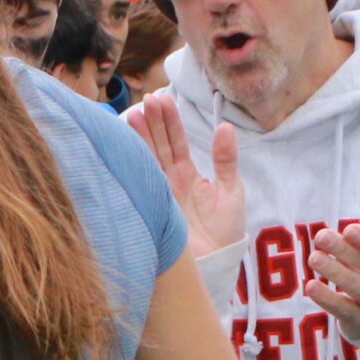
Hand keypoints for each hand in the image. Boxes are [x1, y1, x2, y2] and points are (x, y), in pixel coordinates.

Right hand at [126, 91, 242, 258]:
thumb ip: (225, 159)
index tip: (161, 99)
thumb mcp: (231, 189)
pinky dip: (135, 161)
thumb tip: (224, 127)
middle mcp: (168, 181)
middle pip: (157, 146)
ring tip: (135, 114)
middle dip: (152, 123)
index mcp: (188, 175)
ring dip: (140, 137)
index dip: (169, 121)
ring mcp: (158, 193)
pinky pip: (143, 180)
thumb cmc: (225, 230)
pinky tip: (128, 143)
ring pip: (147, 159)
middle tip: (147, 100)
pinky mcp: (153, 205)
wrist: (216, 261)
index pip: (175, 142)